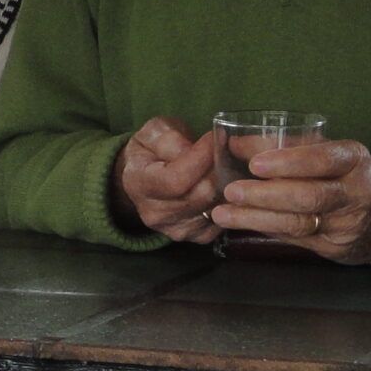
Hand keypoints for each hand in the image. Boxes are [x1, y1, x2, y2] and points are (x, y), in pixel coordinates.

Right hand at [110, 117, 221, 242]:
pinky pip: (225, 218)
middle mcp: (155, 214)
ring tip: (229, 165)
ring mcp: (176, 230)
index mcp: (139, 184)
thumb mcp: (154, 133)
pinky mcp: (197, 237)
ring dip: (230, 185)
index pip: (177, 179)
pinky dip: (230, 201)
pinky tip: (226, 185)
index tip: (217, 137)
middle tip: (229, 149)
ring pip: (217, 206)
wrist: (144, 179)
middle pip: (202, 195)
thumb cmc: (150, 150)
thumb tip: (205, 147)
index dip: (202, 157)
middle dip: (221, 168)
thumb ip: (174, 139)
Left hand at [214, 138, 370, 265]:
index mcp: (355, 159)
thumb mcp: (331, 153)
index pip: (323, 159)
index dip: (289, 162)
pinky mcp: (335, 248)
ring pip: (300, 222)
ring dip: (257, 218)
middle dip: (266, 194)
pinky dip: (267, 229)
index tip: (255, 164)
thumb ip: (289, 147)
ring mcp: (347, 224)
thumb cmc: (350, 175)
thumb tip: (236, 143)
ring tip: (224, 213)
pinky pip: (296, 238)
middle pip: (309, 196)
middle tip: (231, 190)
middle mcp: (356, 192)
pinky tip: (243, 223)